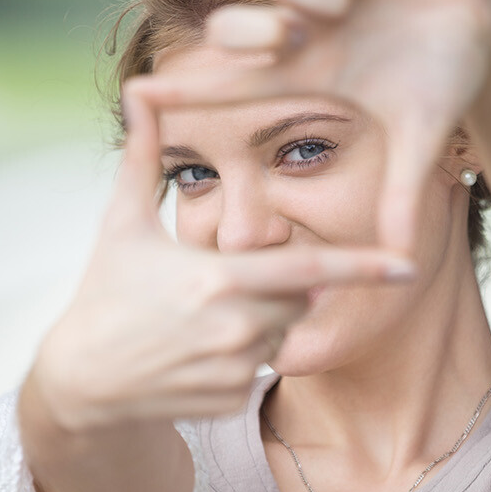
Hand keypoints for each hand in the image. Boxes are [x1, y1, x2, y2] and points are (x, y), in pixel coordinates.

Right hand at [29, 96, 411, 429]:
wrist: (82, 382)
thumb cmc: (106, 292)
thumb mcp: (121, 223)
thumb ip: (141, 155)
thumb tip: (139, 91)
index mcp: (217, 280)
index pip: (309, 268)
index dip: (362, 266)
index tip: (408, 264)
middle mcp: (234, 329)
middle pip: (297, 296)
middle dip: (277, 284)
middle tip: (223, 281)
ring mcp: (234, 370)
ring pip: (281, 333)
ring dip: (259, 320)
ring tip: (201, 316)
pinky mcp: (230, 400)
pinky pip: (260, 368)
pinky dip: (241, 355)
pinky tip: (195, 350)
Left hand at [124, 0, 490, 255]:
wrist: (486, 27)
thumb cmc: (443, 80)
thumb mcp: (419, 141)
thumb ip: (402, 194)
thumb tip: (403, 260)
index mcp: (309, 75)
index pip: (234, 85)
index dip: (188, 89)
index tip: (138, 94)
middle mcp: (307, 33)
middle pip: (238, 28)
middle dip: (253, 30)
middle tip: (291, 39)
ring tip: (345, 7)